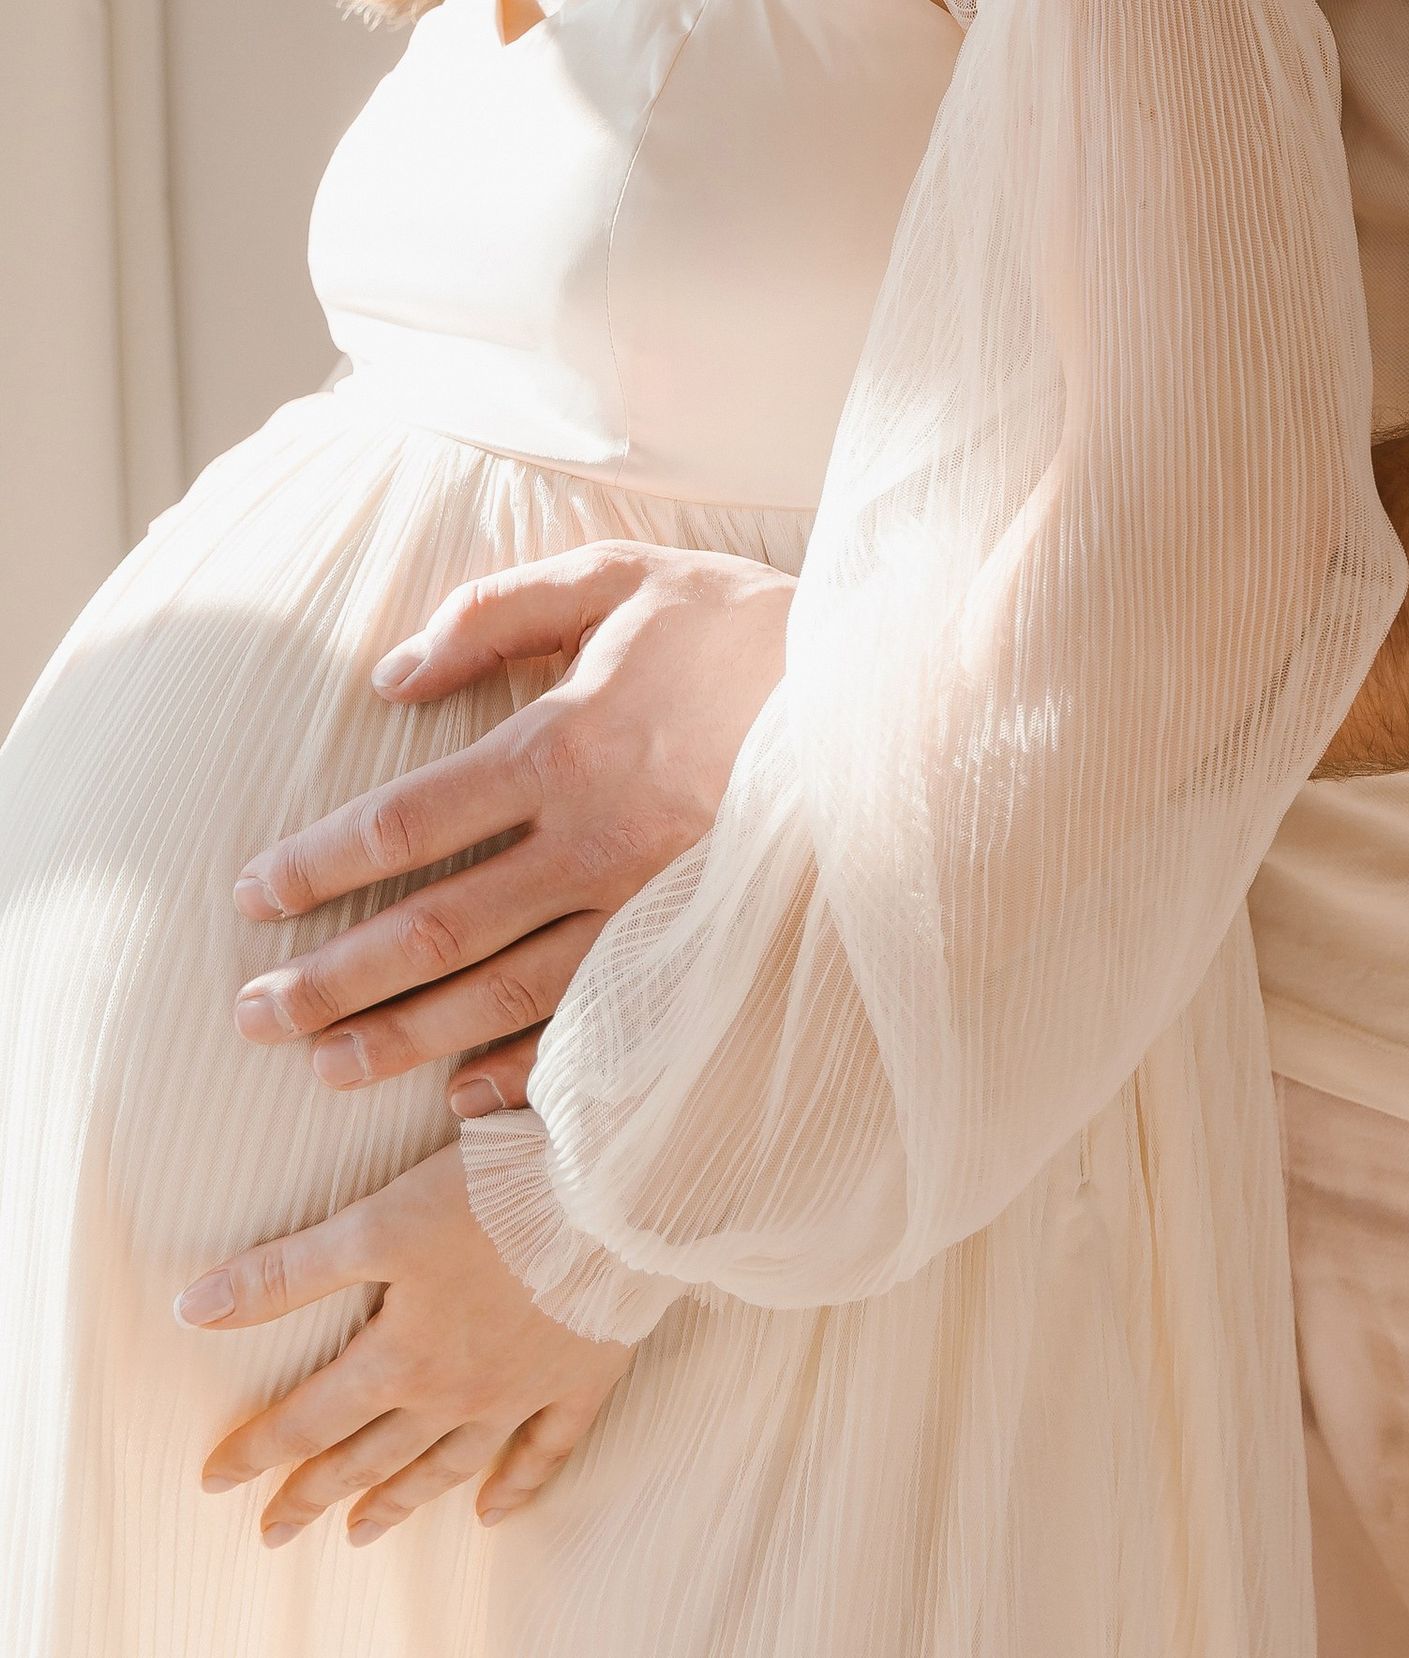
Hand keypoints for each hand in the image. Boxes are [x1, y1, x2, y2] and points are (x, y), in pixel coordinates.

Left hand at [183, 1140, 630, 1543]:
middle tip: (272, 1531)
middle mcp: (455, 1391)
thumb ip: (287, 1271)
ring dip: (398, 1501)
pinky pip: (545, 1451)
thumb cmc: (496, 1196)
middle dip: (314, 1495)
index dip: (257, 1449)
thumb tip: (192, 1308)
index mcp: (401, 1355)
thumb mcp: (379, 1221)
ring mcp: (521, 1394)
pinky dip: (516, 1488)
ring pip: (446, 1464)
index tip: (214, 1479)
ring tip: (361, 1533)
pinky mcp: (579, 1378)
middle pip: (369, 1456)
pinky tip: (492, 1514)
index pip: (311, 1418)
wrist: (618, 1195)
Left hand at [232, 543, 793, 1117]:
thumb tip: (393, 675)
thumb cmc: (743, 628)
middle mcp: (592, 840)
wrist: (888, 698)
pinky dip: (518, 1072)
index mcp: (564, 742)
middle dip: (330, 980)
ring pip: (497, 994)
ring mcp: (646, 909)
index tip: (254, 895)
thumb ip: (496, 611)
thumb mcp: (620, 579)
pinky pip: (590, 1030)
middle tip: (251, 1018)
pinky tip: (458, 1098)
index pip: (406, 823)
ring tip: (323, 1070)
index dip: (318, 864)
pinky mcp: (694, 952)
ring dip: (400, 1040)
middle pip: (432, 928)